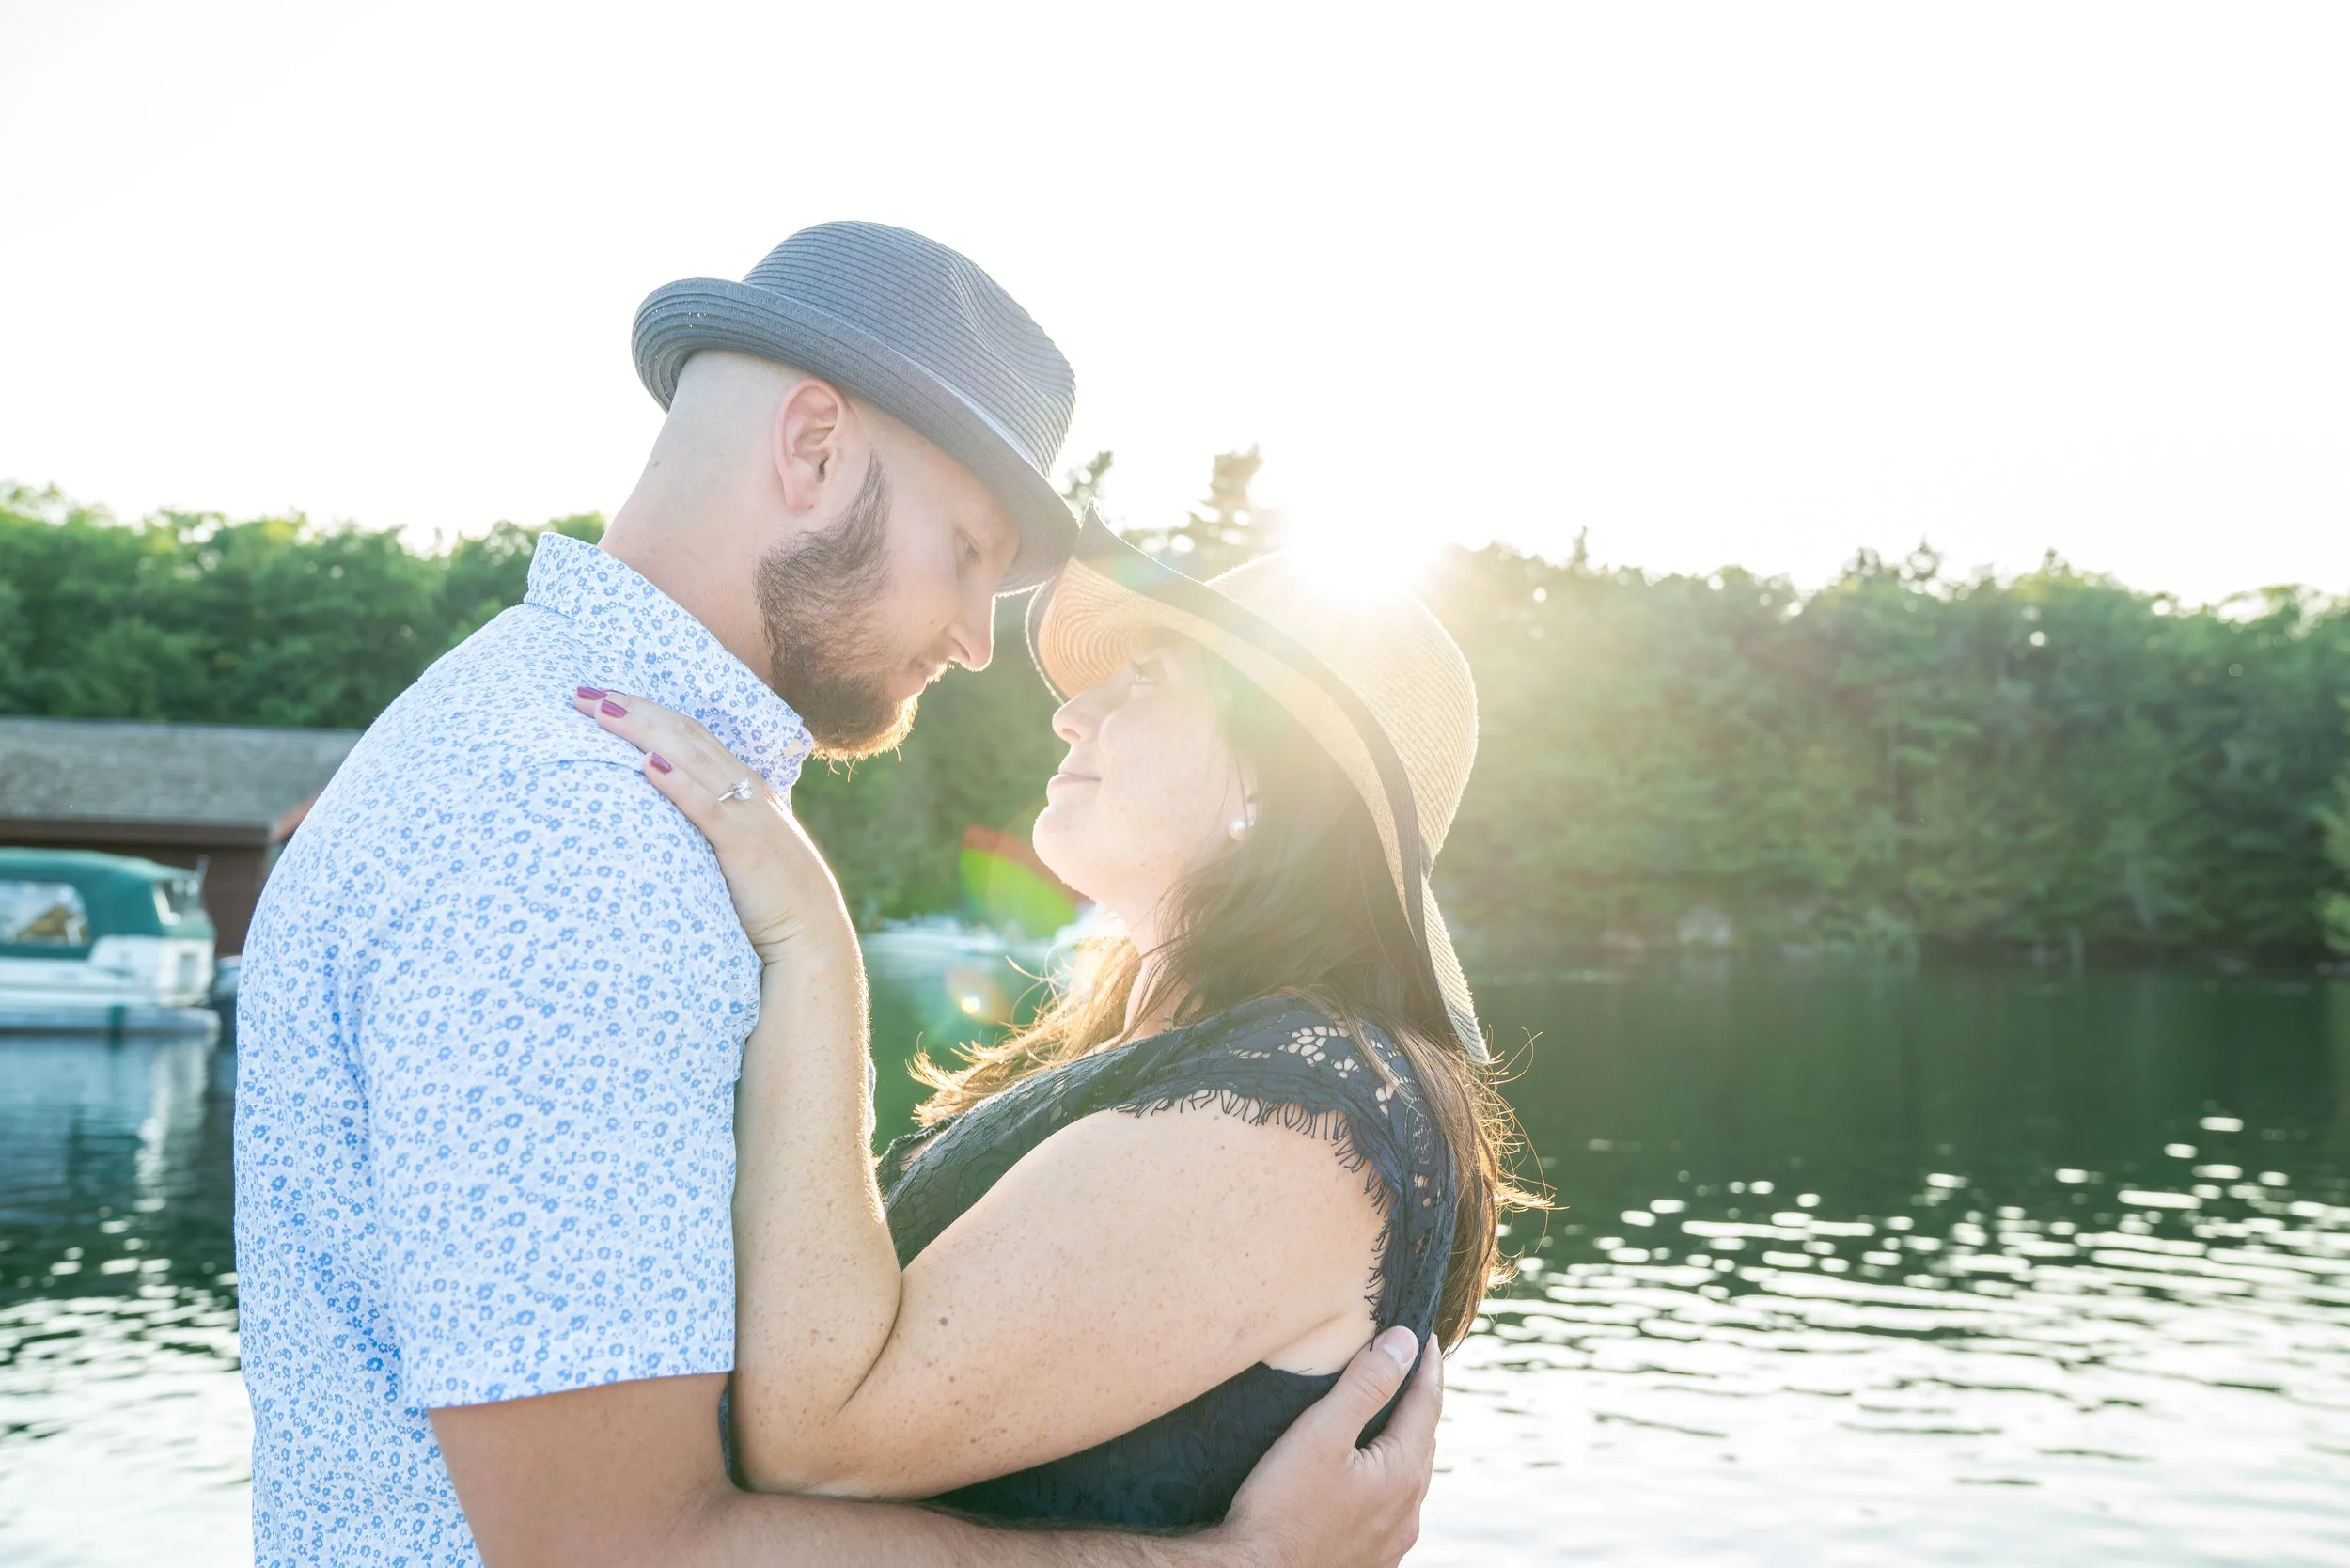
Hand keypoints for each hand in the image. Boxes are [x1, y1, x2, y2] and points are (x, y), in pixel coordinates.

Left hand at [573, 688, 850, 964]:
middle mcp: (743, 789)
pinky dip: (677, 782)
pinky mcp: (742, 845)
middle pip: (682, 734)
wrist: (811, 931)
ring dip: (644, 732)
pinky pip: (705, 807)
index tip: (602, 697)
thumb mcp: (743, 843)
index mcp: (743, 784)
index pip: (689, 732)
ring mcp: (744, 814)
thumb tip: (670, 812)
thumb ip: (713, 821)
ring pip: (689, 758)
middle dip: (632, 710)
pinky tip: (649, 763)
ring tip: (602, 714)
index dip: (645, 709)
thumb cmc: (772, 893)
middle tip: (583, 694)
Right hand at [1211, 1328, 1441, 1567]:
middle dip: (1418, 1404)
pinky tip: (1370, 1478)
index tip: (1428, 1339)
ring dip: (1405, 1444)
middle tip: (1409, 1371)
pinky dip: (1389, 1481)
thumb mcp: (1321, 1432)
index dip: (1427, 1368)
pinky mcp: (1373, 1559)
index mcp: (1402, 1474)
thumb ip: (1367, 1384)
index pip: (1427, 1405)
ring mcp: (1392, 1541)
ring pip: (1409, 1479)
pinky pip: (1393, 1510)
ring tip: (1390, 1419)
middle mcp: (1407, 1511)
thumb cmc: (1280, 1507)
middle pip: (1422, 1442)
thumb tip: (1406, 1343)